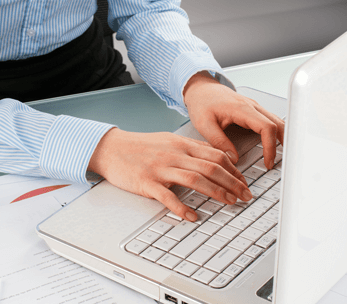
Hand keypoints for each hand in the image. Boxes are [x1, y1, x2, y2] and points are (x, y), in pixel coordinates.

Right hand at [88, 128, 253, 221]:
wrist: (111, 148)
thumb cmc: (139, 146)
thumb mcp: (168, 140)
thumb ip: (190, 148)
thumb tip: (213, 156)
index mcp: (181, 144)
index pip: (215, 155)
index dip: (234, 170)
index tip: (243, 182)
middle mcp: (174, 155)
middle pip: (210, 168)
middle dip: (233, 183)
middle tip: (245, 196)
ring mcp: (160, 168)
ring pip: (195, 179)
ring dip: (216, 192)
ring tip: (230, 202)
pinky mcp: (146, 182)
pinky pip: (167, 196)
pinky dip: (181, 207)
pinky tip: (192, 216)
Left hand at [184, 72, 284, 168]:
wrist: (201, 89)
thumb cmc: (201, 102)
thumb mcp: (203, 124)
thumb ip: (218, 141)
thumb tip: (232, 158)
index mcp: (241, 109)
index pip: (266, 127)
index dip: (270, 146)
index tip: (268, 161)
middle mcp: (252, 106)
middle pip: (278, 124)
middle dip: (282, 144)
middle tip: (278, 162)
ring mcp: (254, 107)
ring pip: (276, 122)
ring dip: (281, 138)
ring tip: (279, 156)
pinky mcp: (253, 110)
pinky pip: (269, 121)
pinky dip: (274, 133)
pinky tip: (272, 144)